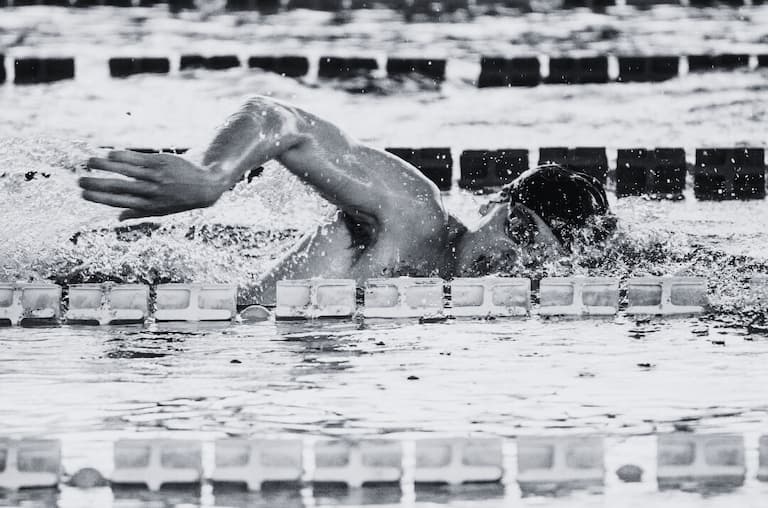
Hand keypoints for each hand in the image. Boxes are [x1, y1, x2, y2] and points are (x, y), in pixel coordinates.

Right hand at [80, 150, 227, 220]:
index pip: (119, 202)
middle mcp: (151, 192)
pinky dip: (122, 156)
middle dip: (97, 184)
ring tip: (89, 162)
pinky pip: (137, 159)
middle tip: (79, 180)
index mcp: (149, 206)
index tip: (83, 194)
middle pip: (119, 187)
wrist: (205, 185)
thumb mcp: (162, 212)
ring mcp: (156, 176)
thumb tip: (117, 218)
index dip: (99, 198)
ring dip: (105, 166)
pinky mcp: (161, 162)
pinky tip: (109, 154)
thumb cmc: (180, 199)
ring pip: (126, 171)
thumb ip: (139, 214)